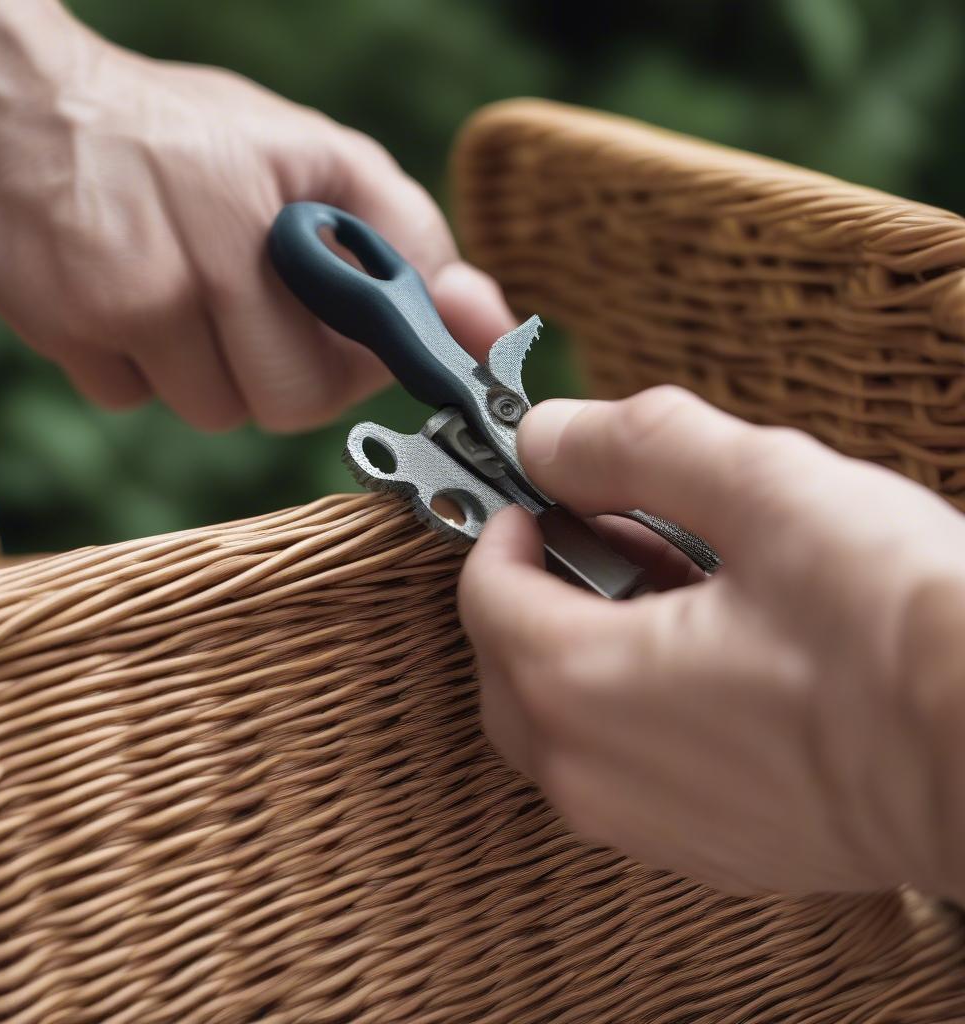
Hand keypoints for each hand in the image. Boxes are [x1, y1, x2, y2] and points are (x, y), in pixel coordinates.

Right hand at [0, 1, 511, 430]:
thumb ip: (402, 237)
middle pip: (293, 402)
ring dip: (206, 373)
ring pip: (215, 411)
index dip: (375, 360)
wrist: (14, 108)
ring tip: (178, 296)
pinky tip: (118, 303)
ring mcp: (141, 292)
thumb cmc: (183, 142)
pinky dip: (135, 368)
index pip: (377, 344)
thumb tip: (480, 320)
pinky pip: (135, 400)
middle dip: (285, 376)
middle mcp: (222, 248)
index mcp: (297, 201)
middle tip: (255, 319)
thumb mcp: (311, 155)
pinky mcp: (72, 327)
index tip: (366, 352)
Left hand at [460, 387, 964, 900]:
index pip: (483, 594)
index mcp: (580, 684)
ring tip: (680, 588)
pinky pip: (615, 767)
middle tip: (616, 536)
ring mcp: (642, 826)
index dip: (507, 530)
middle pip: (505, 662)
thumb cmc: (898, 628)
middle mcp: (590, 774)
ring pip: (555, 721)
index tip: (551, 499)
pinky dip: (626, 703)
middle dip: (540, 587)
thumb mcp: (763, 490)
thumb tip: (546, 436)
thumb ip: (634, 448)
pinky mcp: (700, 850)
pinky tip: (713, 660)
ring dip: (584, 644)